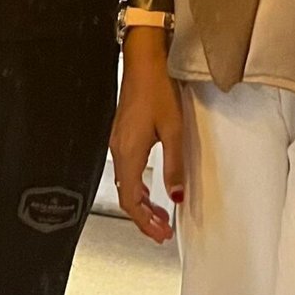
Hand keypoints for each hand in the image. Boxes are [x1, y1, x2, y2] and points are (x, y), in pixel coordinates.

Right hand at [110, 28, 184, 242]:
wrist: (144, 60)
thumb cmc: (157, 89)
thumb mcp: (173, 129)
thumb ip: (174, 165)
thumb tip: (176, 195)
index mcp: (129, 152)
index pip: (131, 200)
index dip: (145, 221)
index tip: (161, 234)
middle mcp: (118, 149)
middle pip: (126, 195)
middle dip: (144, 217)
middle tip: (162, 231)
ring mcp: (118, 141)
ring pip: (126, 183)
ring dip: (142, 202)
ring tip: (160, 214)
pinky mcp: (122, 133)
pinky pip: (127, 169)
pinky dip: (138, 186)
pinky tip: (150, 187)